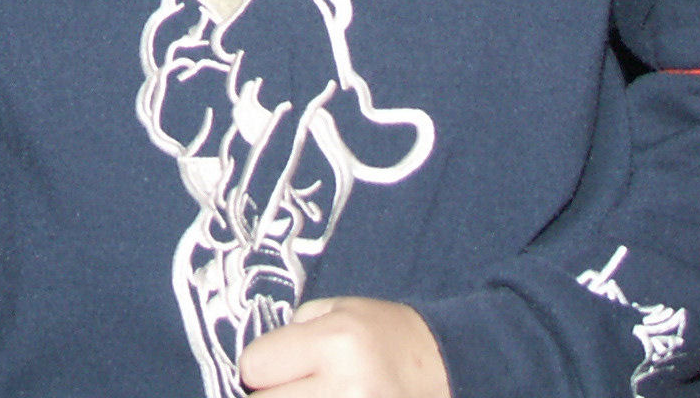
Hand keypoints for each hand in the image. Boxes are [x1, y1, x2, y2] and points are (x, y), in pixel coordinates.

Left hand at [238, 298, 449, 395]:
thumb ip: (292, 331)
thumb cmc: (385, 336)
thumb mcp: (340, 310)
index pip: (254, 366)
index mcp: (336, 342)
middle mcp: (347, 388)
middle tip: (298, 386)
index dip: (261, 366)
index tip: (279, 365)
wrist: (448, 368)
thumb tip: (252, 367)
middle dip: (272, 395)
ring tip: (315, 394)